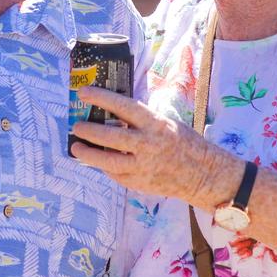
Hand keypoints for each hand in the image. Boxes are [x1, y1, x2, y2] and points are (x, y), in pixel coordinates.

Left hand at [71, 86, 216, 200]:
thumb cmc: (181, 142)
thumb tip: (111, 113)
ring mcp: (142, 166)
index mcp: (155, 124)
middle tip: (76, 125)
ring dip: (88, 154)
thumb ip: (140, 120)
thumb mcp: (165, 123)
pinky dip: (103, 166)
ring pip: (108, 161)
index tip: (83, 92)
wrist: (201, 173)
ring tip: (76, 147)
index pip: (124, 107)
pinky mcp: (138, 183)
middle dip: (89, 130)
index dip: (102, 98)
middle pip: (111, 137)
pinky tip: (95, 160)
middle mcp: (148, 145)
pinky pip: (115, 174)